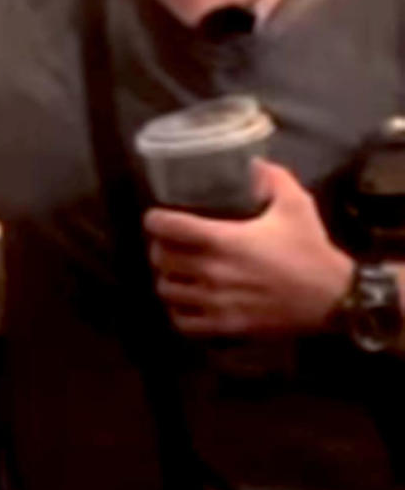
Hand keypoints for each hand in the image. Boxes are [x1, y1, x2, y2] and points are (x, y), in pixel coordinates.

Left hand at [144, 160, 352, 338]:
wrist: (334, 299)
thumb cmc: (310, 251)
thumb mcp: (296, 205)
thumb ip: (272, 179)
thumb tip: (254, 163)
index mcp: (224, 240)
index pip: (168, 228)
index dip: (155, 220)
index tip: (156, 218)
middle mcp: (213, 271)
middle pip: (160, 259)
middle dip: (159, 248)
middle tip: (168, 244)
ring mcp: (216, 302)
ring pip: (166, 291)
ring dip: (166, 279)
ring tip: (175, 273)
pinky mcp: (224, 326)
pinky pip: (183, 322)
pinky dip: (178, 312)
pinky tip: (186, 302)